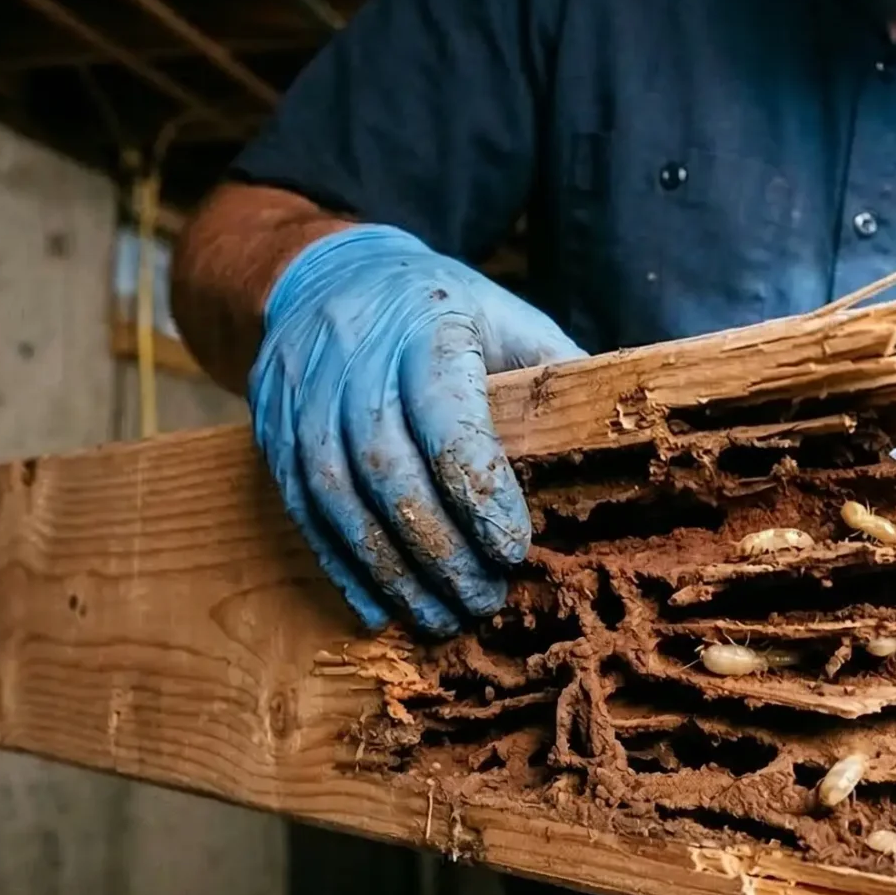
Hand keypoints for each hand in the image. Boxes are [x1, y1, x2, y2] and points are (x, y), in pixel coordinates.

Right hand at [252, 224, 583, 634]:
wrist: (322, 276)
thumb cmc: (435, 308)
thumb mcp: (502, 315)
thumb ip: (553, 372)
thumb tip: (623, 430)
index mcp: (425, 329)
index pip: (446, 421)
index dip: (479, 494)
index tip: (515, 551)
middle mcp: (354, 364)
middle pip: (389, 473)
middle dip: (440, 550)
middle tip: (486, 599)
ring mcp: (303, 401)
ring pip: (339, 501)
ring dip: (392, 572)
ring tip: (441, 617)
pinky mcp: (272, 435)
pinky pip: (303, 512)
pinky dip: (343, 567)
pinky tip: (381, 607)